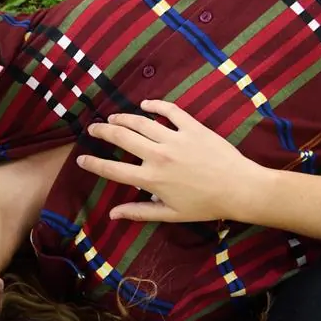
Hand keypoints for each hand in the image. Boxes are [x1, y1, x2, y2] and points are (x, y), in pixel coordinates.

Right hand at [79, 100, 271, 222]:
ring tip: (113, 117)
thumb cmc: (205, 205)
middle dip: (103, 132)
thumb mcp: (170, 214)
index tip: (81, 159)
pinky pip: (170, 111)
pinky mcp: (193, 127)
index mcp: (150, 179)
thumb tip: (113, 214)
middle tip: (93, 128)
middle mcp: (158, 156)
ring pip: (141, 122)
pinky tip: (145, 105)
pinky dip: (156, 106)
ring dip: (123, 118)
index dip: (93, 164)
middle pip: (122, 138)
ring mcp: (176, 139)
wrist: (239, 188)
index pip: (113, 169)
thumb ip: (139, 212)